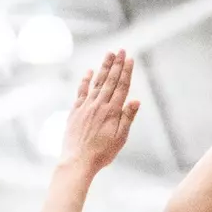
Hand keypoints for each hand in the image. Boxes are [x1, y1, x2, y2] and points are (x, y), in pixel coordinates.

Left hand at [59, 51, 139, 172]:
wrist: (77, 160)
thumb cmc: (102, 153)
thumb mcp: (120, 138)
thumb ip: (127, 118)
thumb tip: (136, 100)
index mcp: (112, 112)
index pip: (121, 87)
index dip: (126, 72)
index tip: (129, 59)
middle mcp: (99, 105)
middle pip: (109, 81)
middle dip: (116, 64)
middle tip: (120, 50)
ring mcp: (86, 106)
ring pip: (97, 82)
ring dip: (103, 67)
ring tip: (108, 54)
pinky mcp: (75, 111)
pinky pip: (82, 91)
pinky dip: (86, 80)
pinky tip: (90, 72)